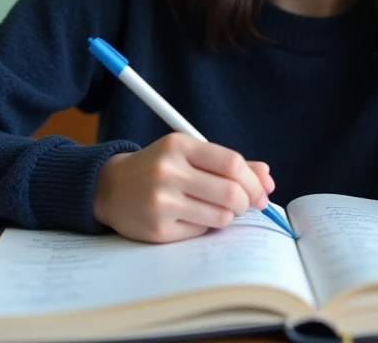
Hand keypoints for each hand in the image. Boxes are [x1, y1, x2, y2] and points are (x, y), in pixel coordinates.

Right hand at [92, 133, 275, 242]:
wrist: (110, 188)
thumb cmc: (159, 168)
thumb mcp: (189, 154)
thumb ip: (228, 163)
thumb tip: (267, 178)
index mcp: (178, 146)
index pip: (232, 163)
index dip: (253, 180)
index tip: (262, 190)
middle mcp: (167, 172)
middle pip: (230, 193)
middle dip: (247, 202)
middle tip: (246, 204)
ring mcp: (160, 202)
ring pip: (220, 216)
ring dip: (228, 215)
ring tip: (216, 208)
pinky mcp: (156, 229)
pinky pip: (201, 231)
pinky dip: (206, 225)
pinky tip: (192, 216)